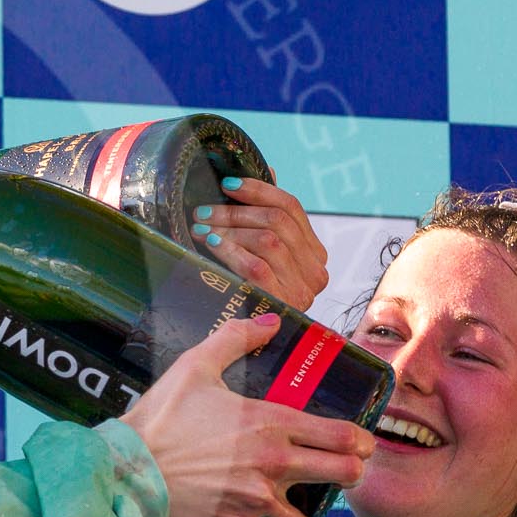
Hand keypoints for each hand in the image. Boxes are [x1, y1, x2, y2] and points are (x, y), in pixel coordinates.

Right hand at [120, 314, 373, 516]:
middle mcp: (274, 463)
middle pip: (345, 475)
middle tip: (341, 472)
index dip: (362, 441)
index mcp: (272, 423)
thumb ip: (236, 339)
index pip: (342, 437)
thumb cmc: (162, 417)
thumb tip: (270, 321)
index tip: (360, 444)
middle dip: (351, 473)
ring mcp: (257, 498)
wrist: (131, 468)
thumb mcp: (195, 366)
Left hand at [194, 177, 327, 311]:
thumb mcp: (263, 254)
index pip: (291, 208)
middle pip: (277, 221)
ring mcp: (302, 289)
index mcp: (314, 253)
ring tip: (201, 228)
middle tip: (202, 211)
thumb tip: (270, 170)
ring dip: (228, 229)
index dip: (258, 190)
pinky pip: (256, 265)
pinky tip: (211, 244)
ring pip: (267, 240)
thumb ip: (268, 217)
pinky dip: (231, 250)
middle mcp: (315, 271)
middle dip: (235, 211)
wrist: (249, 346)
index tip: (226, 185)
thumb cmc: (251, 292)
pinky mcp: (283, 303)